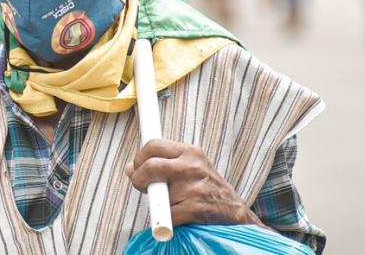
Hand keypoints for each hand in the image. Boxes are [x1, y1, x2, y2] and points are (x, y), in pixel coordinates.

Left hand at [125, 139, 263, 227]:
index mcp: (190, 152)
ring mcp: (194, 187)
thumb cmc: (207, 189)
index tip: (136, 167)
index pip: (154, 145)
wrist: (234, 212)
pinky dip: (166, 219)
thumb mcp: (188, 169)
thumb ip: (162, 165)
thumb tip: (130, 168)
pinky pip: (166, 214)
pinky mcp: (195, 208)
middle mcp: (193, 166)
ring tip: (168, 203)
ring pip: (157, 192)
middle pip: (151, 165)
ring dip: (156, 201)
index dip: (139, 157)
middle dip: (138, 178)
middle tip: (140, 185)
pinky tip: (178, 216)